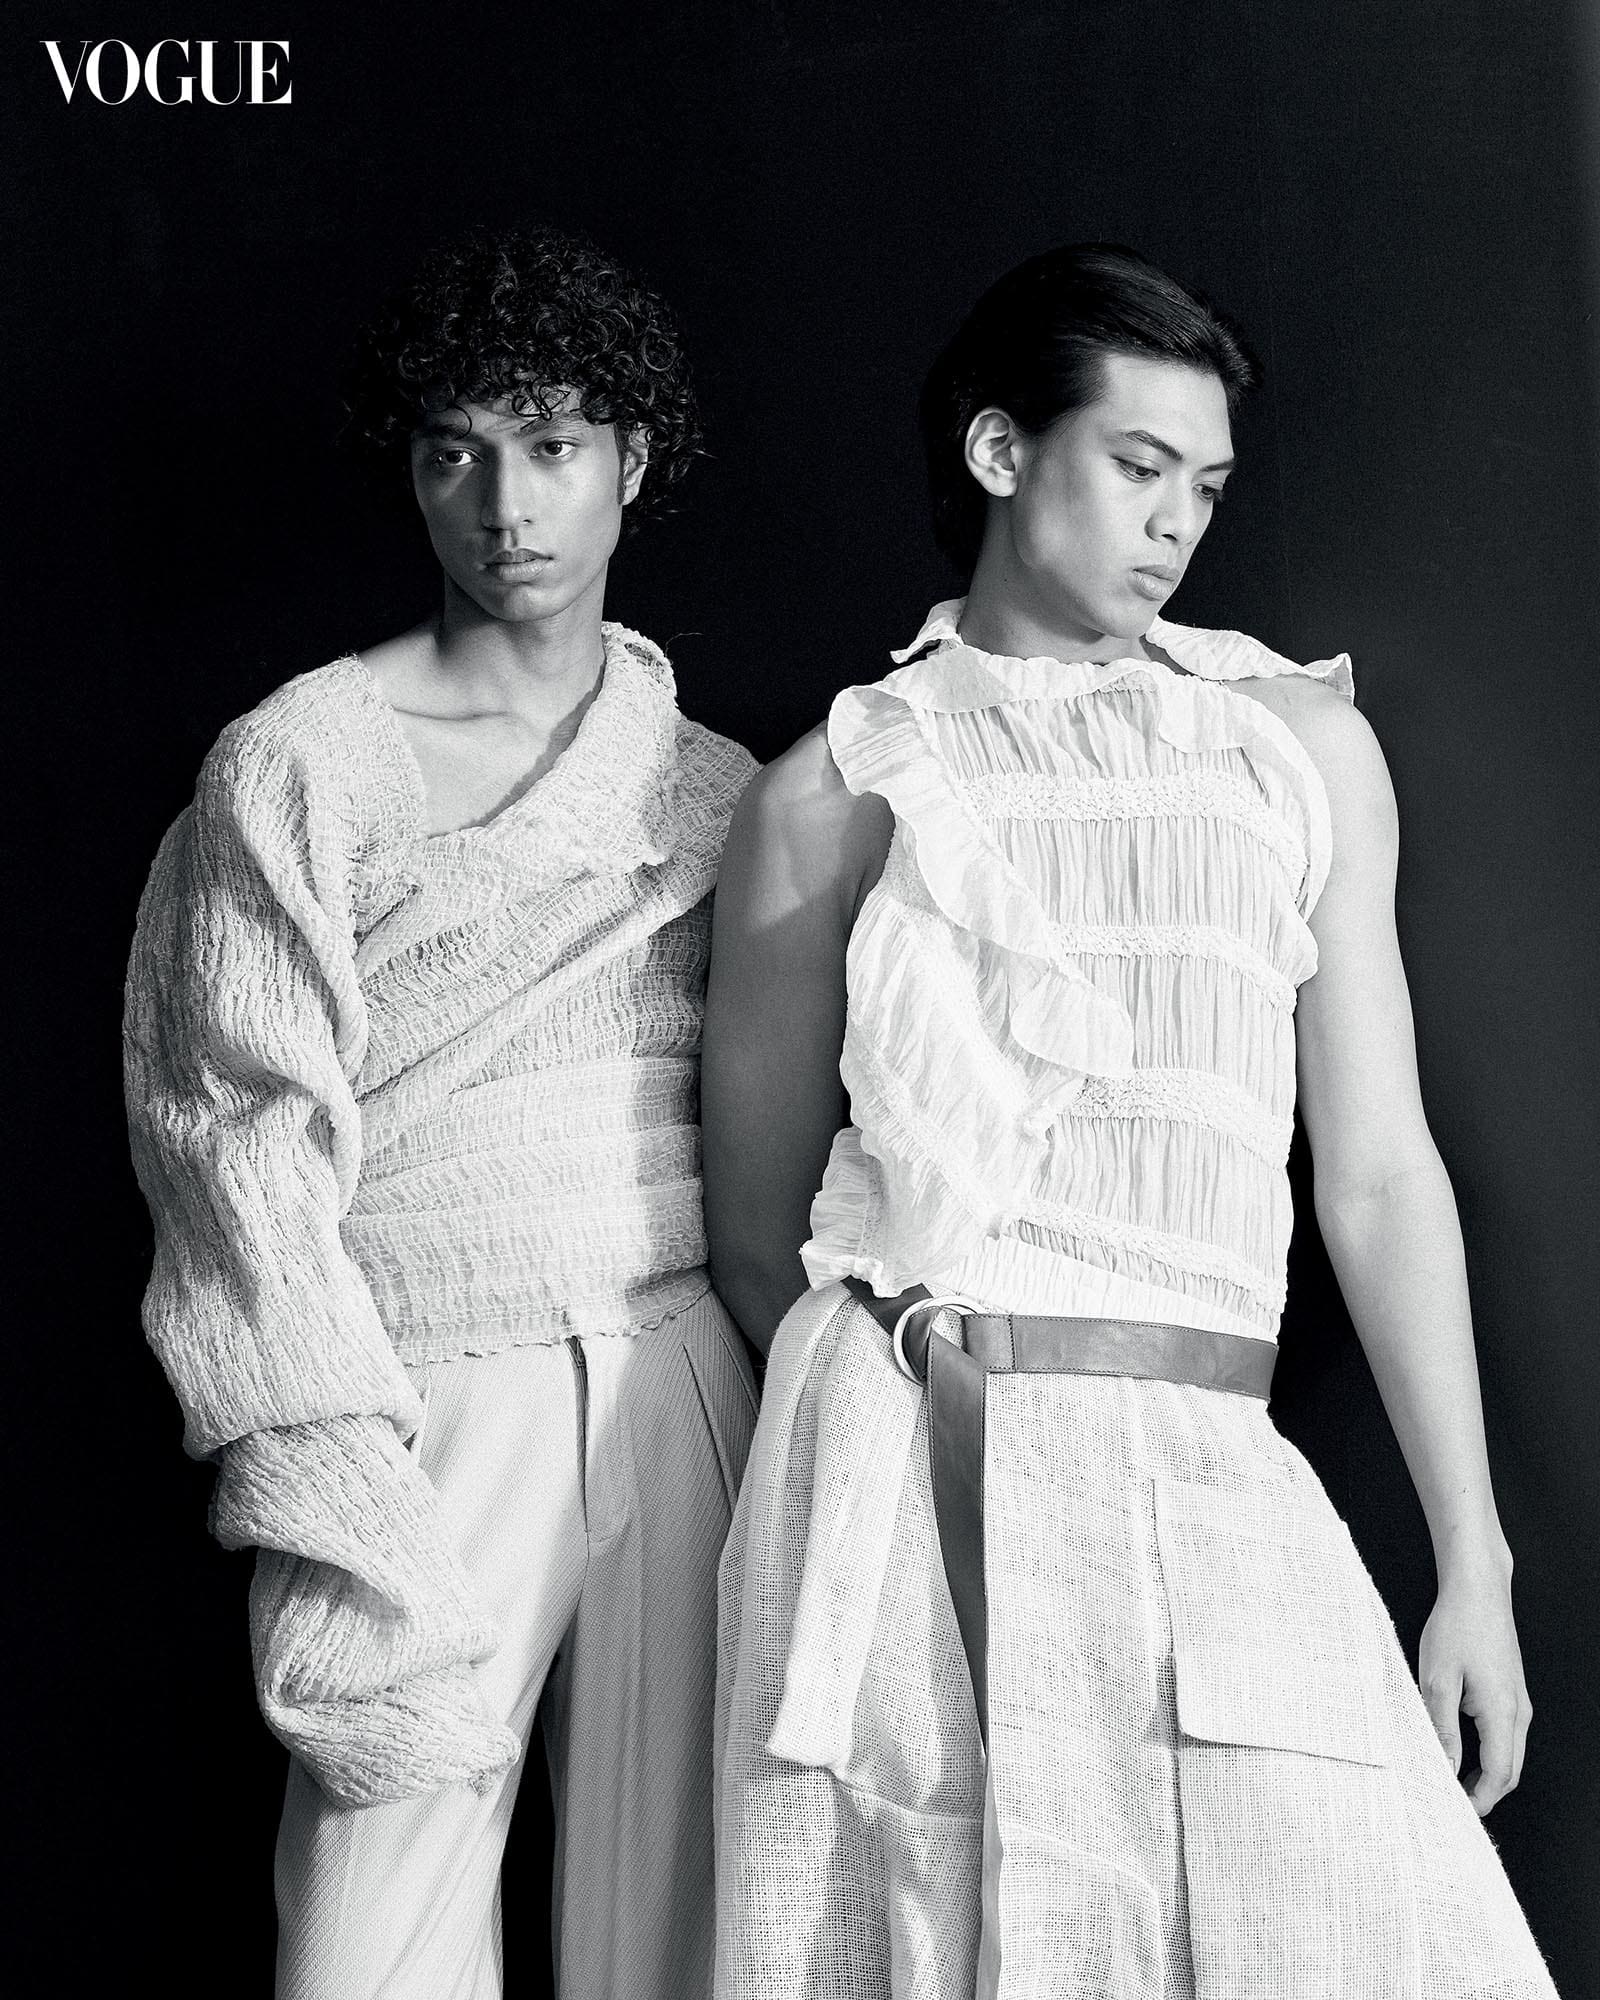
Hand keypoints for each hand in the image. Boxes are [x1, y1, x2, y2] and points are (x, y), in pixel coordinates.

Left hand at [1418, 1573, 1530, 1815]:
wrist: (1478, 1589)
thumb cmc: (1457, 1627)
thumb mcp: (1438, 1680)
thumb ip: (1443, 1728)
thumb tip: (1445, 1768)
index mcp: (1503, 1713)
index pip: (1498, 1775)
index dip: (1477, 1800)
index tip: (1454, 1812)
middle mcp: (1519, 1712)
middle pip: (1508, 1771)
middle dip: (1483, 1793)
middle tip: (1450, 1803)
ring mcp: (1518, 1701)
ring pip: (1508, 1754)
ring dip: (1485, 1774)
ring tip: (1450, 1780)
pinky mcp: (1511, 1691)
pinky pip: (1505, 1734)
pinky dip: (1488, 1752)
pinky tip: (1460, 1749)